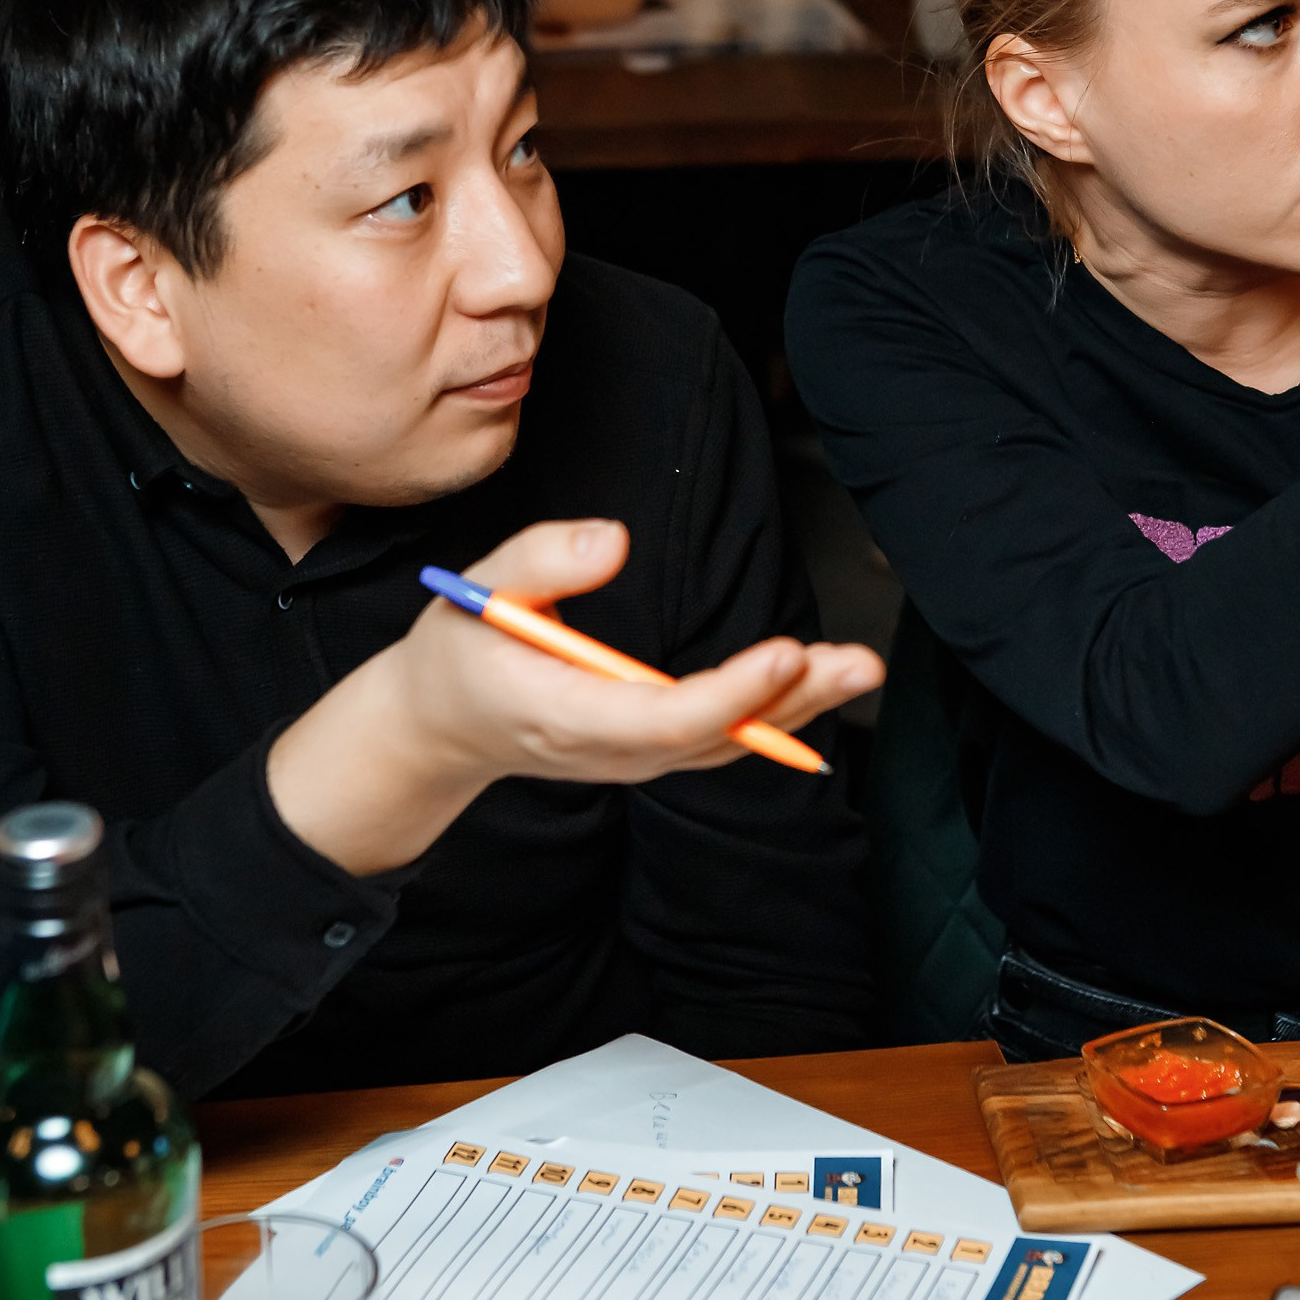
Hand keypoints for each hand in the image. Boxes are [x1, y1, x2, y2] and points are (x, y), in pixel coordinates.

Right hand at [268, 518, 883, 872]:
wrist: (440, 728)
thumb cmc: (460, 652)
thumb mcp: (477, 591)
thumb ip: (542, 560)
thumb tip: (617, 540)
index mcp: (563, 716)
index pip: (660, 719)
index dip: (729, 692)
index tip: (785, 650)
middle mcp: (609, 751)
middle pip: (713, 737)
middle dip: (789, 701)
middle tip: (856, 663)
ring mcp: (633, 760)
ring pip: (728, 742)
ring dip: (800, 708)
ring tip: (858, 666)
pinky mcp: (650, 751)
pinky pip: (722, 740)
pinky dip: (777, 715)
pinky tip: (821, 682)